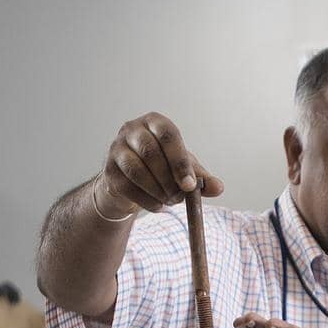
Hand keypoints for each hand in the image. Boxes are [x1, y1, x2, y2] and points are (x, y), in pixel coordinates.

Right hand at [98, 112, 224, 214]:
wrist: (131, 185)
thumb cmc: (161, 170)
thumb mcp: (185, 171)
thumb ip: (202, 178)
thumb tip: (218, 188)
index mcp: (155, 122)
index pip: (168, 135)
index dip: (180, 161)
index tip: (190, 185)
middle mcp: (132, 129)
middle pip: (150, 152)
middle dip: (169, 180)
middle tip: (180, 197)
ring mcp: (116, 148)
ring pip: (136, 170)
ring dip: (157, 190)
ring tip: (170, 201)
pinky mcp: (108, 171)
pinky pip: (127, 187)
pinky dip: (146, 200)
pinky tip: (157, 205)